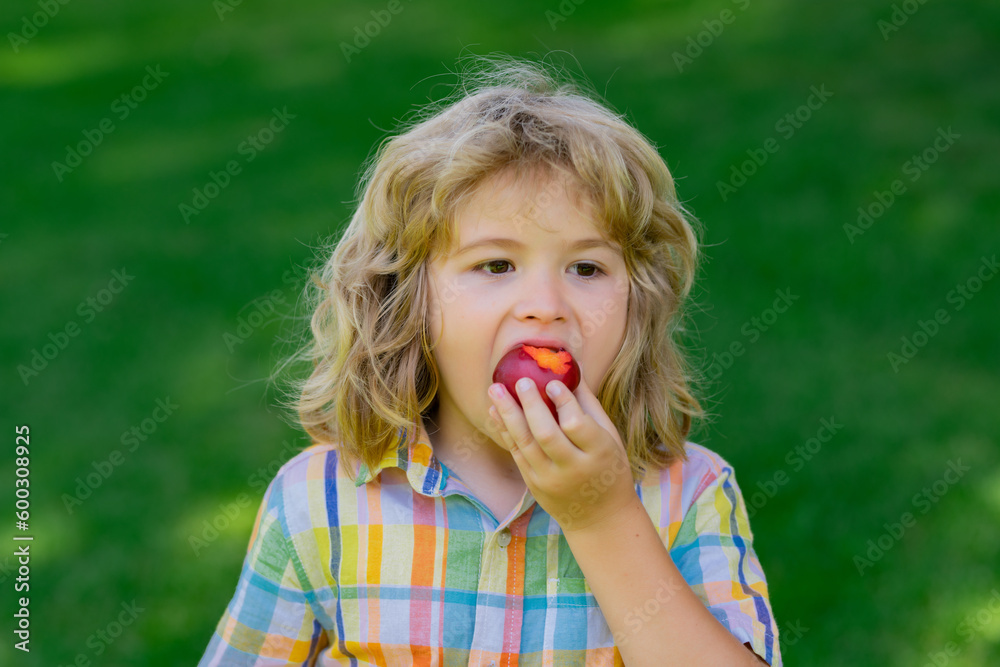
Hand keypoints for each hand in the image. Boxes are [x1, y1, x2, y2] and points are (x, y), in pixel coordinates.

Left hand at [486, 374, 638, 533]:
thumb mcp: (610, 438)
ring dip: (508, 414)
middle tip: (521, 381)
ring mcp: (550, 479)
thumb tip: (571, 370)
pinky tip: (495, 411)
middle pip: (546, 434)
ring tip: (495, 389)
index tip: (552, 383)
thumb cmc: (608, 468)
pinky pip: (516, 453)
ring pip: (525, 444)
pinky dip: (504, 430)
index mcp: (598, 454)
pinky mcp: (533, 484)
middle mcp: (572, 469)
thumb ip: (588, 406)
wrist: (600, 518)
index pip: (577, 425)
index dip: (564, 402)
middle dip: (530, 405)